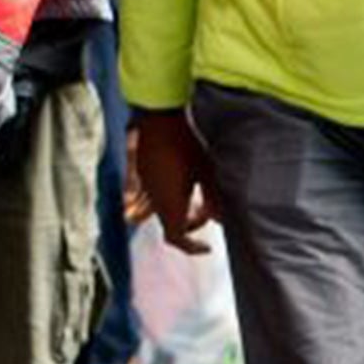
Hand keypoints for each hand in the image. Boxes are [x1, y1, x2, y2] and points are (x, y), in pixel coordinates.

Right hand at [135, 110, 220, 254]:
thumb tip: (221, 220)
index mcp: (170, 203)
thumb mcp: (206, 172)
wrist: (159, 117)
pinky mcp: (142, 171)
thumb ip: (213, 199)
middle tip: (205, 215)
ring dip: (177, 210)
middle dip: (187, 226)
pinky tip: (180, 181)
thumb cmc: (185, 144)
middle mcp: (154, 198)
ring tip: (194, 199)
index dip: (191, 247)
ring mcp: (145, 184)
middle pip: (167, 225)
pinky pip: (154, 194)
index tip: (207, 247)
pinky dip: (168, 197)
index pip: (176, 238)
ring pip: (160, 209)